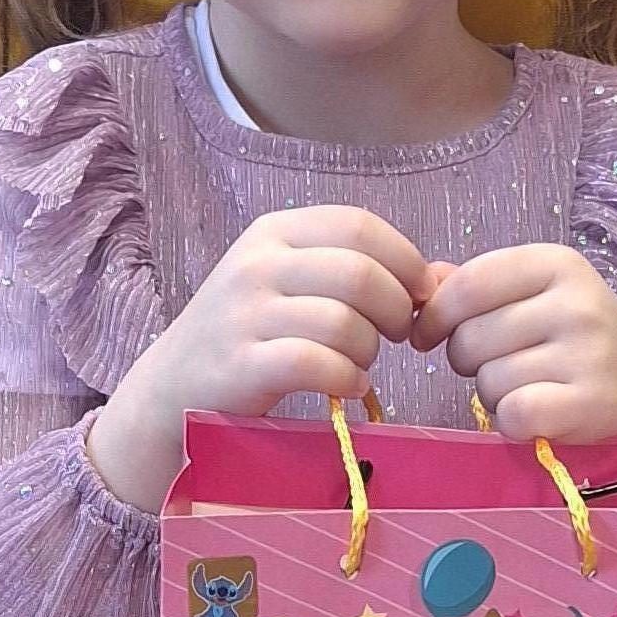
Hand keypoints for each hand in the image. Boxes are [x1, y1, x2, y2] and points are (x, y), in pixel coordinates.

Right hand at [87, 206, 436, 513]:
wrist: (170, 390)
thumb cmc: (250, 339)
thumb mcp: (298, 291)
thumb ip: (367, 276)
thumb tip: (446, 277)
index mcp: (274, 233)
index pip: (359, 225)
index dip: (405, 261)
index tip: (419, 298)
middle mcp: (257, 264)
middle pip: (360, 272)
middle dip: (398, 310)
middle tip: (397, 338)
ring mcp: (245, 314)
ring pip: (344, 321)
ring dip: (370, 351)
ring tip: (359, 365)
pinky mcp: (241, 366)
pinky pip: (318, 364)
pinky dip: (347, 380)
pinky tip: (348, 388)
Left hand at [408, 240, 616, 449]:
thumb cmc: (573, 339)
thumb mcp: (533, 297)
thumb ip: (476, 286)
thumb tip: (423, 283)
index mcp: (557, 263)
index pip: (467, 285)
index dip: (435, 316)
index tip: (429, 335)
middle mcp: (576, 302)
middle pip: (470, 338)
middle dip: (470, 361)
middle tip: (504, 367)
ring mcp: (588, 352)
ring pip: (488, 380)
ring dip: (494, 396)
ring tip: (530, 389)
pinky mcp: (591, 402)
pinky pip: (514, 414)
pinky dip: (513, 424)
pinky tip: (536, 417)